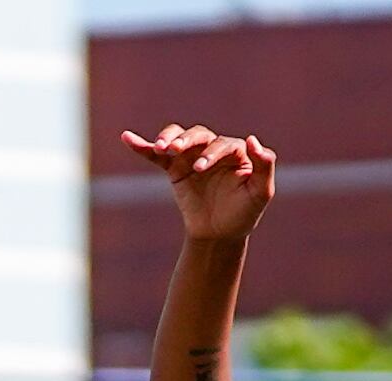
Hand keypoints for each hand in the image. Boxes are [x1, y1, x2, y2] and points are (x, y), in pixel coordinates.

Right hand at [119, 123, 277, 242]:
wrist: (219, 235)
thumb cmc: (243, 214)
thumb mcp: (260, 194)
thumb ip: (264, 167)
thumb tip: (254, 140)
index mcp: (236, 152)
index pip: (223, 145)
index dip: (212, 153)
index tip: (201, 169)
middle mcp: (213, 148)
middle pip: (198, 135)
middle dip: (187, 141)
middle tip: (177, 152)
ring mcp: (192, 156)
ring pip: (179, 137)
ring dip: (169, 138)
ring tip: (161, 149)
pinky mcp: (174, 167)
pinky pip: (157, 154)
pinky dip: (142, 145)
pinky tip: (128, 138)